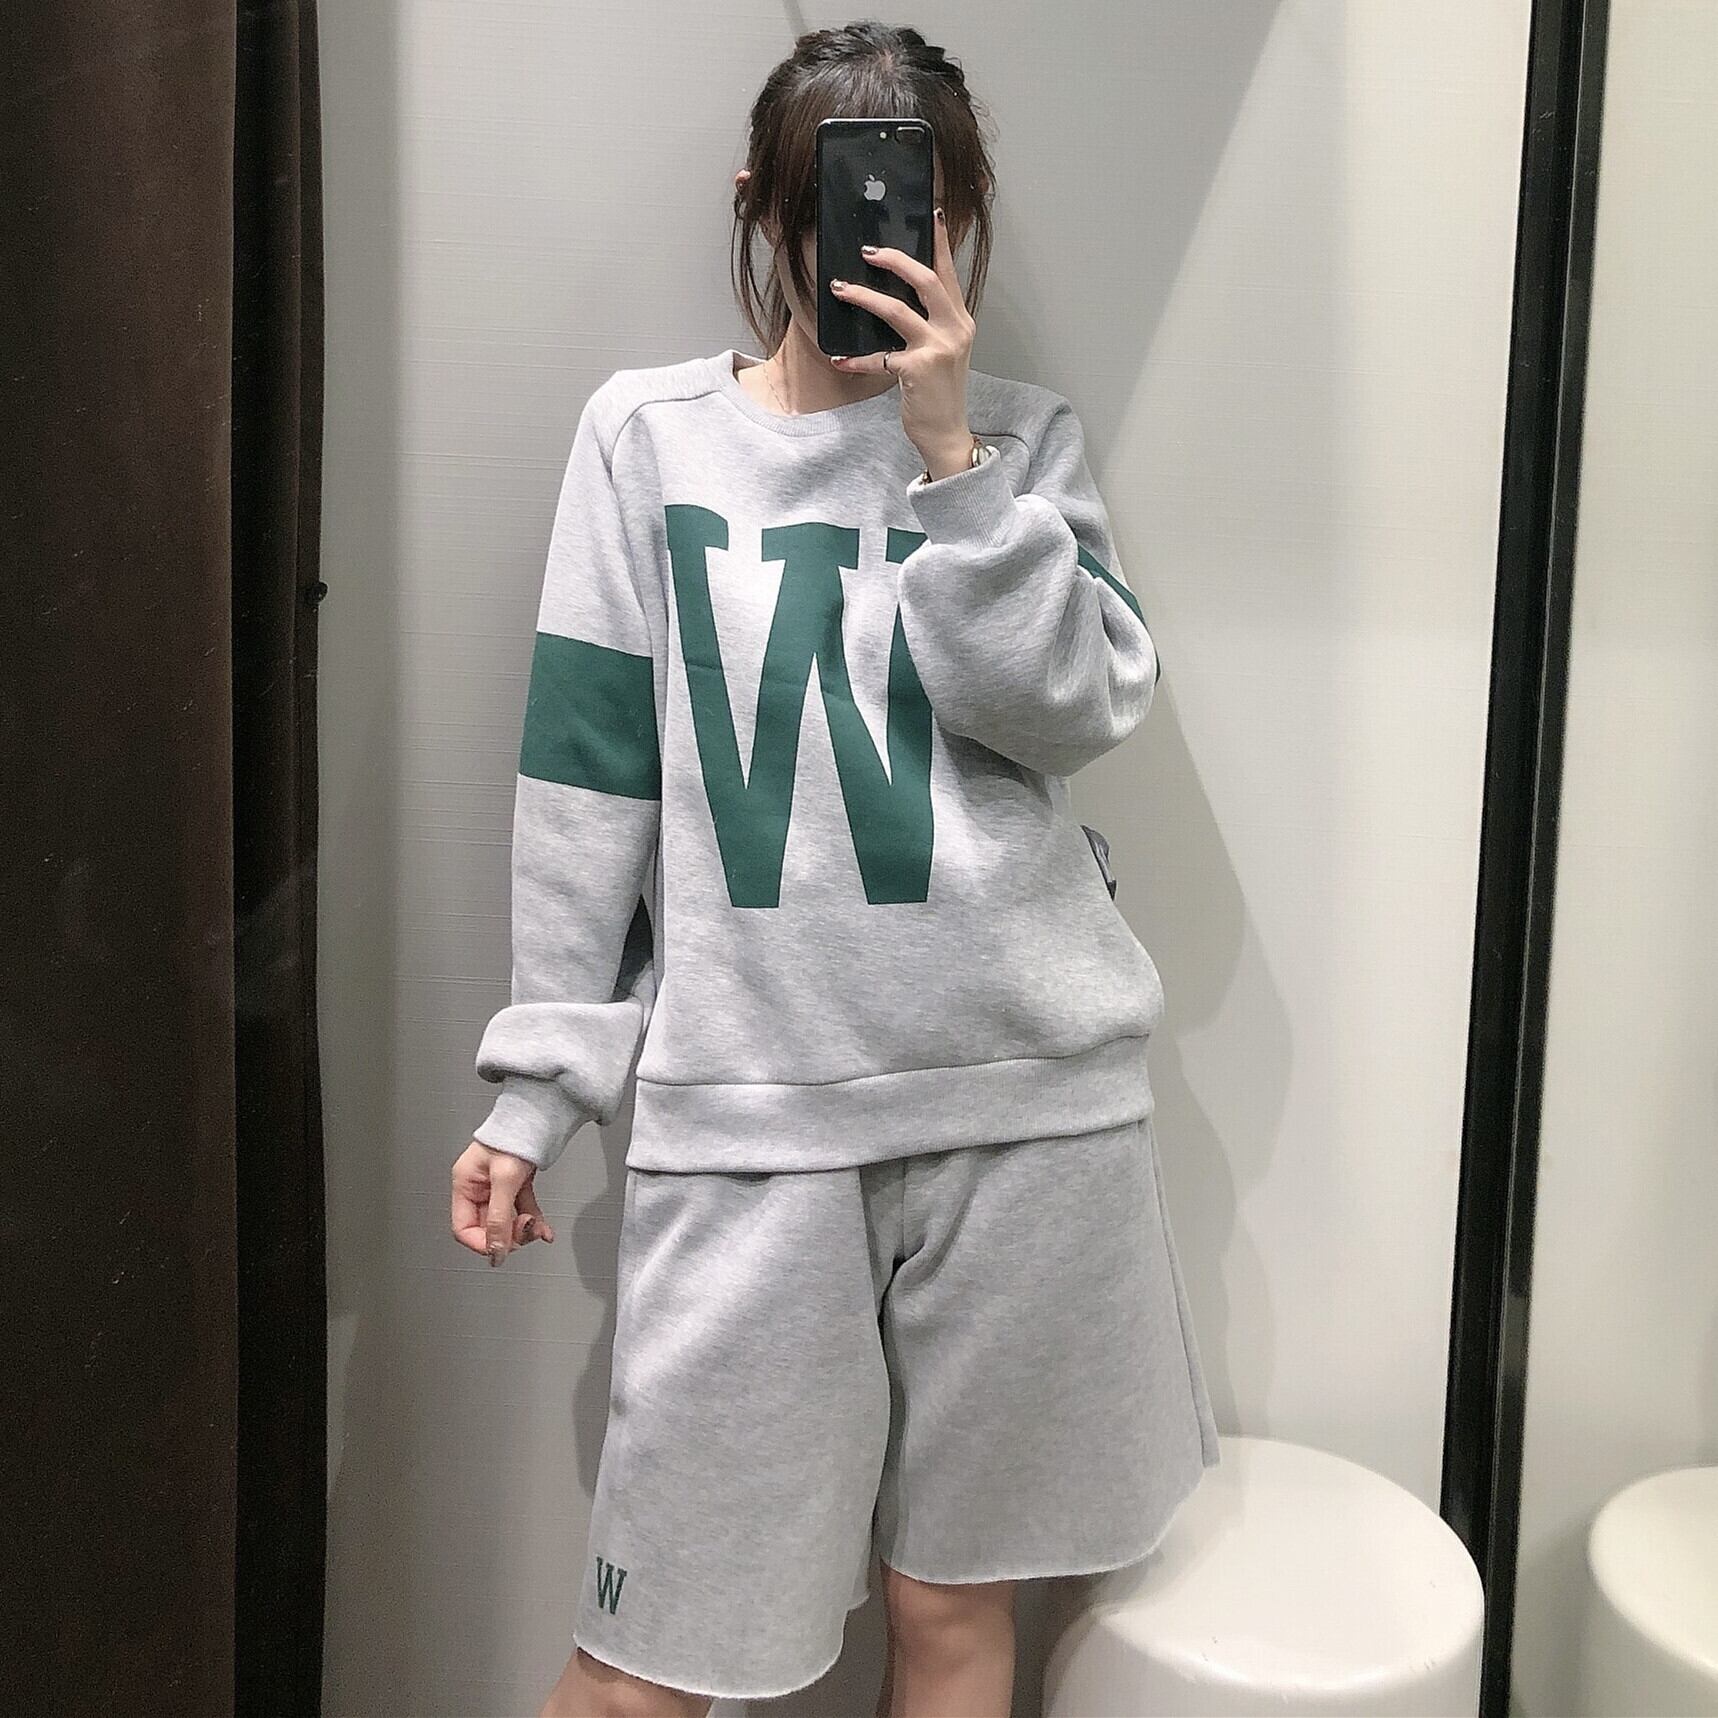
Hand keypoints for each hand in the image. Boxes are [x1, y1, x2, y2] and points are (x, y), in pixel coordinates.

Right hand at [451, 1139, 555, 1265]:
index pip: (464, 1227)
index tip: (500, 1250)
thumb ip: (499, 1218)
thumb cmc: (515, 1135)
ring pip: (507, 1220)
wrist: (540, 1116)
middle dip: (509, 1235)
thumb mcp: (505, 1180)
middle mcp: (478, 1186)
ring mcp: (497, 1186)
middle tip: (526, 1232)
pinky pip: (521, 1210)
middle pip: (487, 1227)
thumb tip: (495, 1250)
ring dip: (524, 1229)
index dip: (482, 1243)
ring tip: (538, 1229)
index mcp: (465, 1183)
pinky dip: (534, 1220)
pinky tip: (544, 1228)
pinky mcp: (515, 1183)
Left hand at [830, 206, 976, 477]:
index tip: (933, 213)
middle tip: (867, 251)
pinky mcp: (918, 370)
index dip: (940, 242)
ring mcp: (938, 349)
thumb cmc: (938, 392)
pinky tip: (838, 359)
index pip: (948, 273)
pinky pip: (879, 358)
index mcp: (961, 320)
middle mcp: (954, 329)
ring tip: (840, 288)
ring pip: (897, 310)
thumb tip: (896, 298)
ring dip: (864, 296)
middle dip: (895, 260)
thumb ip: (929, 324)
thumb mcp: (942, 352)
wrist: (946, 433)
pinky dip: (857, 359)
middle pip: (926, 280)